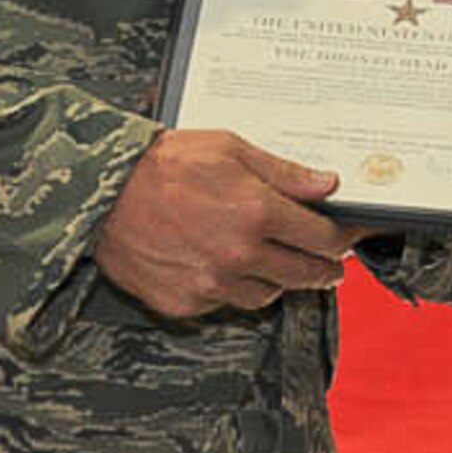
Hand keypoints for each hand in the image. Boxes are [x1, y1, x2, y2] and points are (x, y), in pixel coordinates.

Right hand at [94, 129, 360, 318]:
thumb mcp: (231, 149)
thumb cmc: (165, 163)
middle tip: (332, 263)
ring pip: (268, 293)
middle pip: (305, 274)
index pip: (324, 238)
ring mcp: (212, 285)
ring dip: (280, 279)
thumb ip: (285, 172)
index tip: (350, 238)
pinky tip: (230, 267)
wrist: (100, 194)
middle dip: (325, 268)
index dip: (344, 239)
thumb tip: (329, 184)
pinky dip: (235, 288)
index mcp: (258, 214)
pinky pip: (227, 302)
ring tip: (277, 260)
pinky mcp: (185, 304)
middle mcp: (240, 255)